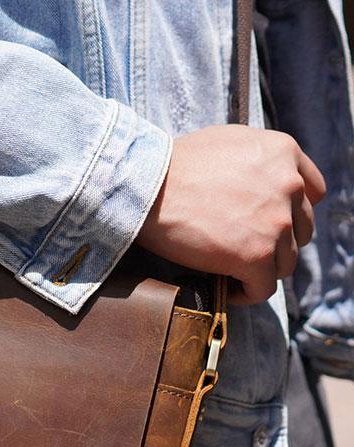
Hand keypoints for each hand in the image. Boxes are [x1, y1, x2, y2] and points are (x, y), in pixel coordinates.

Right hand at [137, 125, 326, 303]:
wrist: (147, 187)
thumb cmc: (173, 166)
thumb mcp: (228, 142)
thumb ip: (256, 161)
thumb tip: (257, 183)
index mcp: (283, 153)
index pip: (312, 192)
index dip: (291, 212)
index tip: (267, 224)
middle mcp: (288, 186)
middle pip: (300, 231)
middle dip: (275, 242)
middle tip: (244, 249)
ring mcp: (276, 223)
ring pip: (285, 262)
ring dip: (261, 269)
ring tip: (234, 271)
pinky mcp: (256, 256)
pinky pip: (264, 288)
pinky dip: (248, 292)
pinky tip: (229, 289)